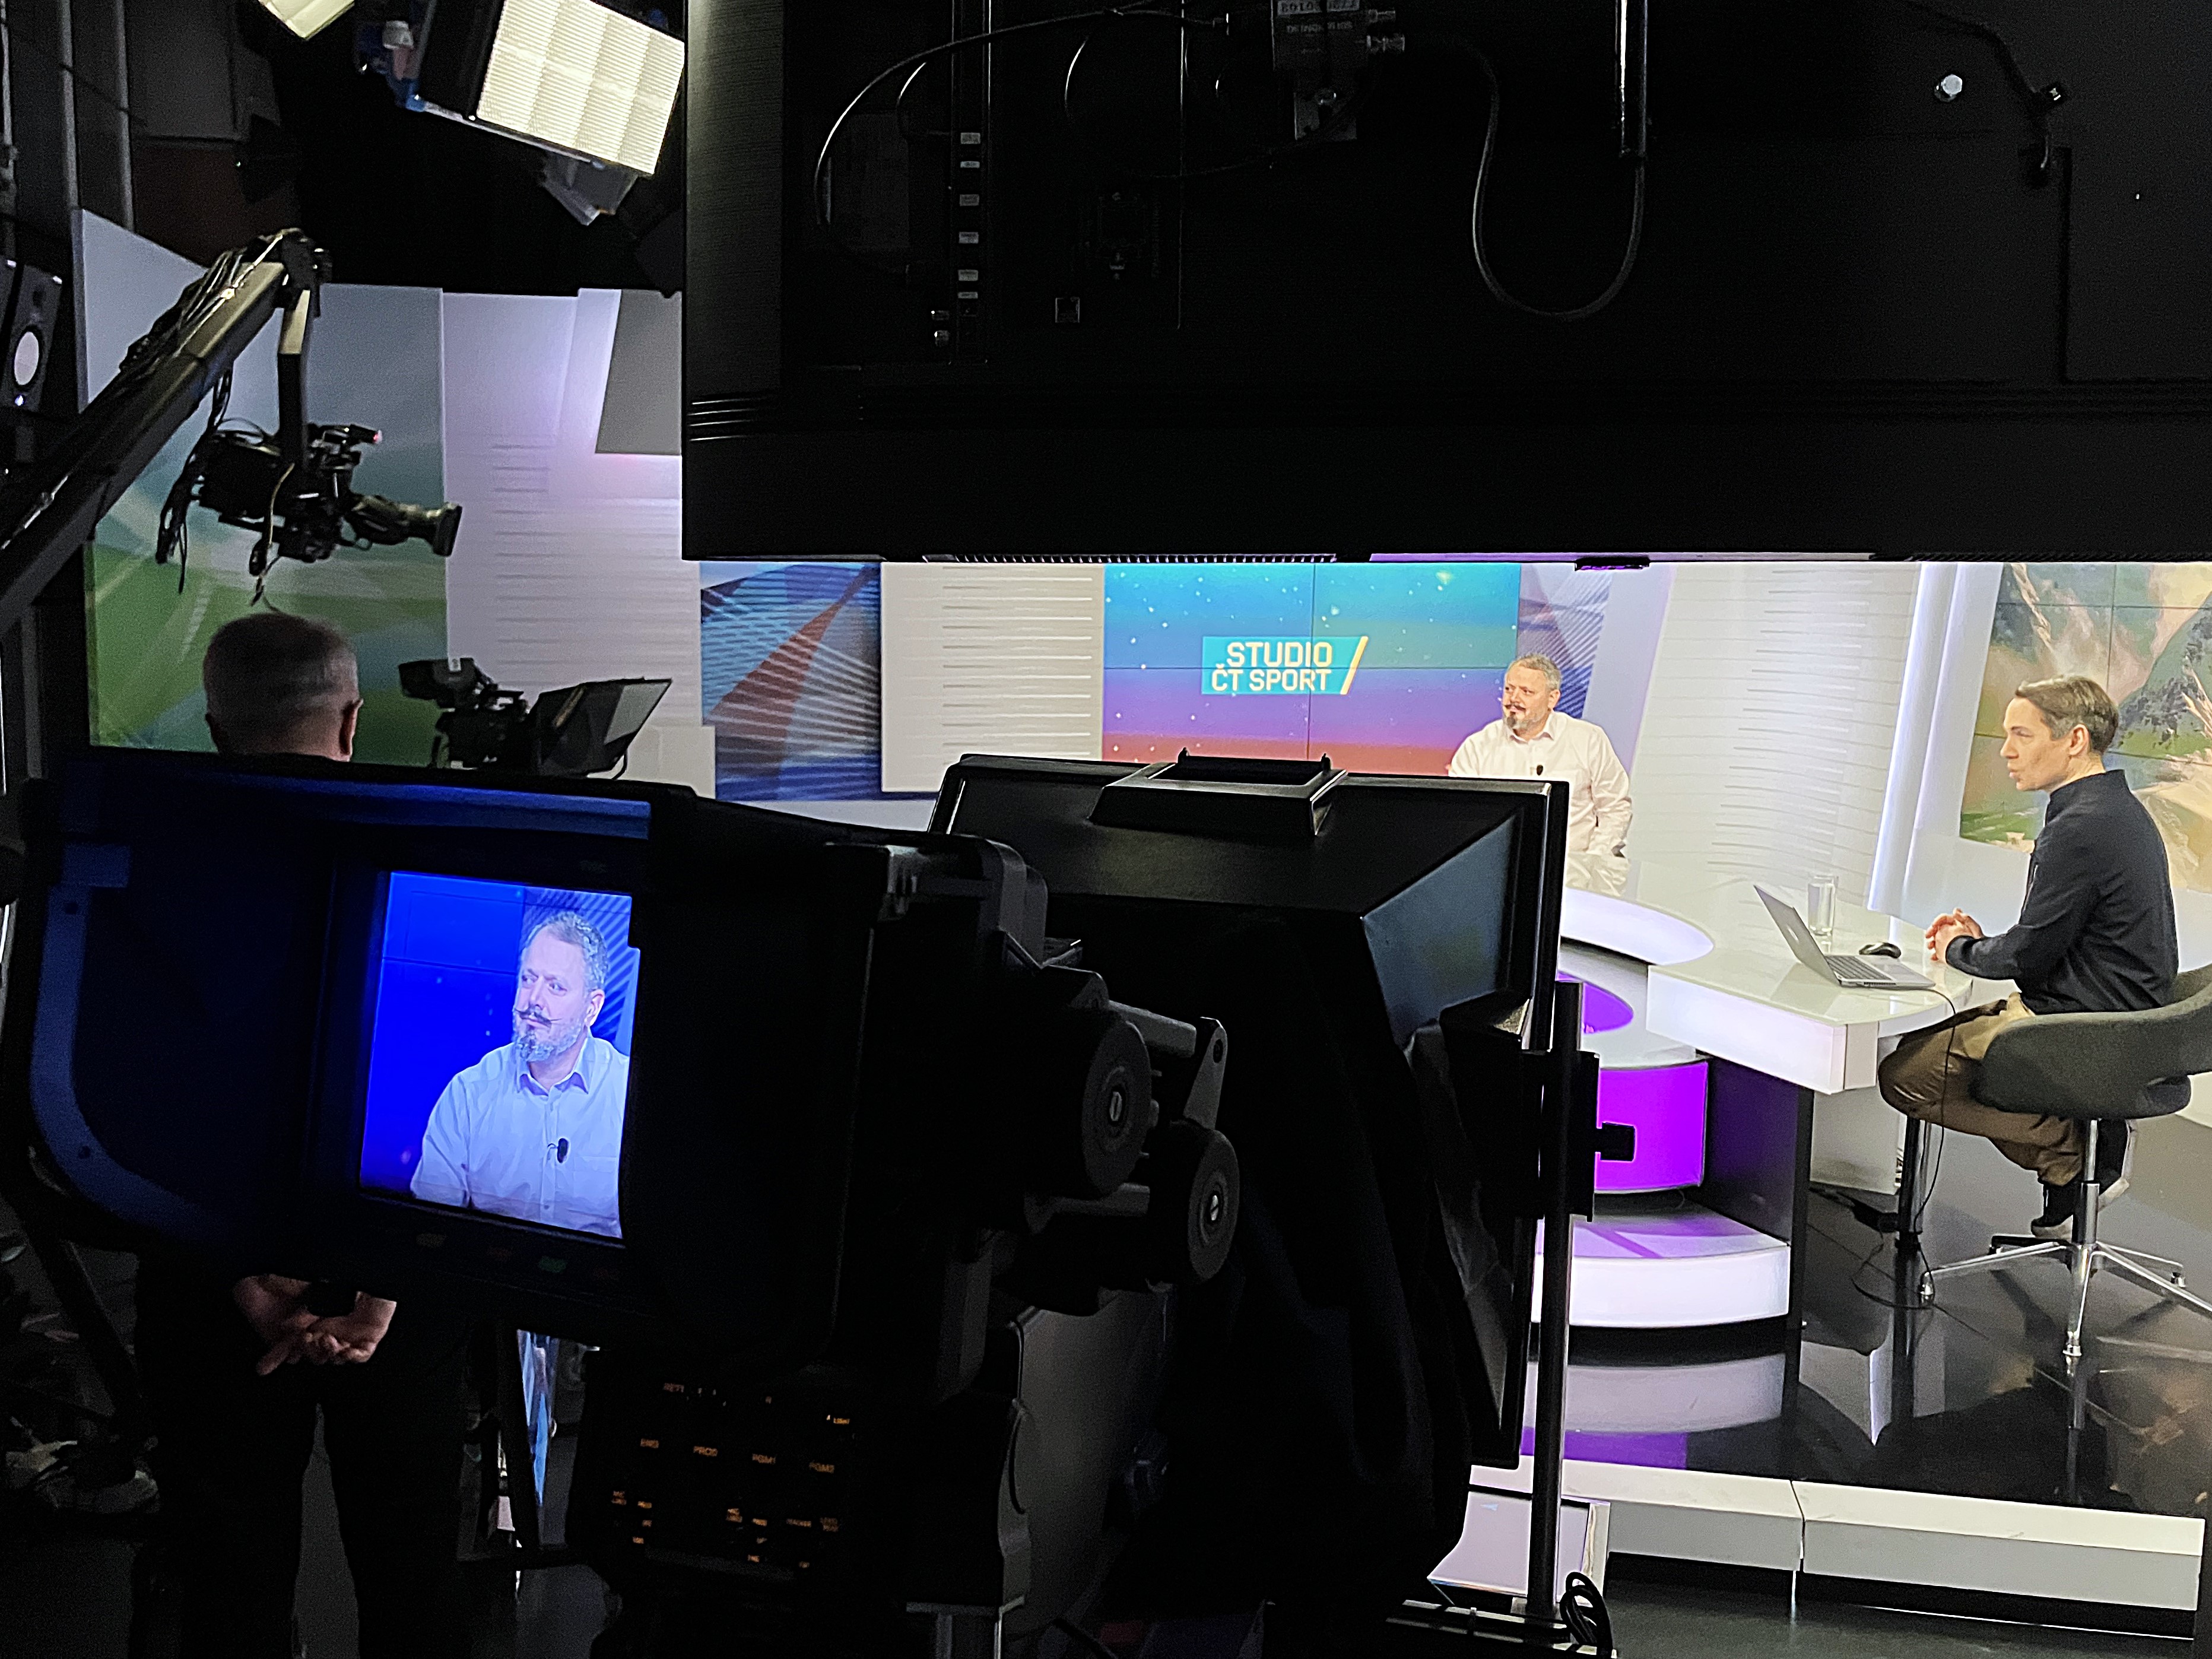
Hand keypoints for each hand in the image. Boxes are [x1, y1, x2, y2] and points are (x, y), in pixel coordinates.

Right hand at [231, 1276, 398, 1374]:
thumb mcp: (318, 1292)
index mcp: (315, 1321)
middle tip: (307, 1339)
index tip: (264, 1367)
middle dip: (307, 1350)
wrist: (376, 1269)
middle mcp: (332, 1331)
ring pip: (335, 1356)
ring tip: (325, 1338)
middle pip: (313, 1353)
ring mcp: (351, 1336)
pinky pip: (361, 1355)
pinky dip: (352, 1356)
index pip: (294, 1343)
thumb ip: (302, 1312)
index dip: (279, 1355)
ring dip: (328, 1351)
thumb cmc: (348, 1276)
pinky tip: (346, 1350)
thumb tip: (285, 1329)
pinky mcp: (370, 1337)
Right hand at [1927, 911, 1982, 959]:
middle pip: (1938, 929)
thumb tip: (1956, 911)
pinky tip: (1935, 956)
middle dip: (1931, 932)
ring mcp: (1950, 942)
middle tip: (1929, 935)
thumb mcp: (1974, 928)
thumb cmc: (1979, 944)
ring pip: (1937, 940)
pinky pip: (1940, 951)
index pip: (1944, 919)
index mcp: (1958, 925)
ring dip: (1931, 942)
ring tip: (1931, 946)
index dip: (1938, 921)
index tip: (1934, 926)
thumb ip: (1965, 918)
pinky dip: (1936, 953)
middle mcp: (1953, 933)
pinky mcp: (1949, 952)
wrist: (1979, 957)